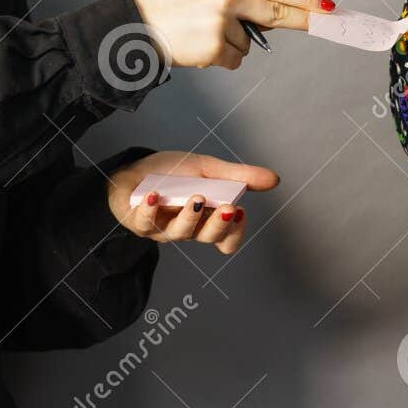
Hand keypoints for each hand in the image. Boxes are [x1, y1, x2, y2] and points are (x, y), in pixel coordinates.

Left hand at [106, 150, 278, 255]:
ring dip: (188, 216)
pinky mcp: (138, 222)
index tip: (239, 210)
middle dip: (218, 224)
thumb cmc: (172, 174)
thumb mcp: (208, 169)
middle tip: (226, 206)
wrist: (133, 169)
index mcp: (207, 218)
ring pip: (179, 232)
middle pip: (208, 237)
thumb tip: (274, 180)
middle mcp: (188, 228)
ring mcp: (163, 228)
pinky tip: (154, 195)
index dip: (234, 230)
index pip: (227, 239)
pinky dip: (150, 209)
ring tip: (195, 197)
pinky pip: (145, 222)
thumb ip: (238, 176)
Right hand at [130, 0, 334, 70]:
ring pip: (249, 43)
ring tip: (202, 34)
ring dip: (232, 44)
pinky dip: (220, 59)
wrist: (137, 23)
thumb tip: (274, 17)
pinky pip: (233, 59)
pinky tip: (198, 47)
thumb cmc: (172, 6)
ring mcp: (221, 23)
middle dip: (304, 19)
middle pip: (278, 13)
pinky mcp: (213, 47)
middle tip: (326, 22)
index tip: (326, 5)